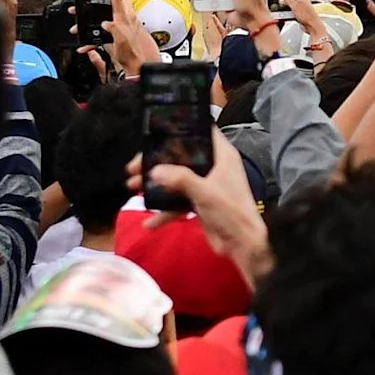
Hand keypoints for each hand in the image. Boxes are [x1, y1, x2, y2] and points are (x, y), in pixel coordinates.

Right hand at [142, 141, 271, 284]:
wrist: (241, 245)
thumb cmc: (232, 212)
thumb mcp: (205, 192)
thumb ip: (180, 179)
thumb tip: (156, 171)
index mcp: (222, 156)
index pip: (201, 132)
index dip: (181, 129)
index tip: (157, 132)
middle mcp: (214, 166)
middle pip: (181, 156)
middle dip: (157, 161)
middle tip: (135, 167)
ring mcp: (206, 185)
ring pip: (176, 178)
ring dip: (156, 184)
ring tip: (132, 187)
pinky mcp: (200, 202)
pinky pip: (178, 201)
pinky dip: (164, 210)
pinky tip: (149, 222)